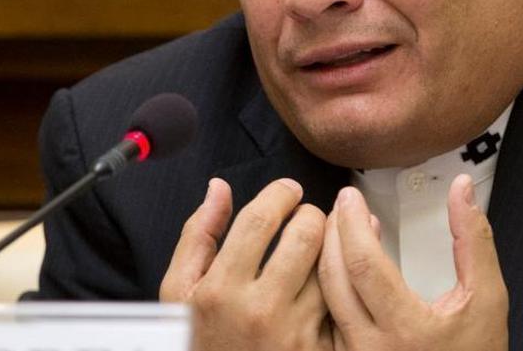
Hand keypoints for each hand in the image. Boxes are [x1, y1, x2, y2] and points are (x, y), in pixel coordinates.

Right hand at [160, 178, 332, 350]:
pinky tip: (334, 272)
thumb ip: (199, 235)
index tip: (287, 191)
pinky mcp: (317, 350)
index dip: (279, 195)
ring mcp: (293, 334)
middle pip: (305, 235)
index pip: (260, 220)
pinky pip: (341, 301)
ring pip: (330, 266)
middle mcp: (259, 311)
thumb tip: (218, 188)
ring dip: (331, 244)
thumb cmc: (199, 340)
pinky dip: (342, 279)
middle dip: (310, 214)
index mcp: (220, 290)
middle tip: (305, 216)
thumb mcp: (180, 292)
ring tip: (319, 242)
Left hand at [318, 174, 508, 350]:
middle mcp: (370, 348)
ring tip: (340, 228)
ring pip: (323, 299)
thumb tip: (462, 190)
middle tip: (341, 204)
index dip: (352, 224)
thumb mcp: (486, 298)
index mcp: (406, 329)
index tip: (351, 197)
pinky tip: (341, 266)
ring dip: (326, 257)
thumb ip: (473, 240)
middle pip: (333, 278)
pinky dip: (329, 286)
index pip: (364, 265)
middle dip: (332, 233)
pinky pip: (326, 320)